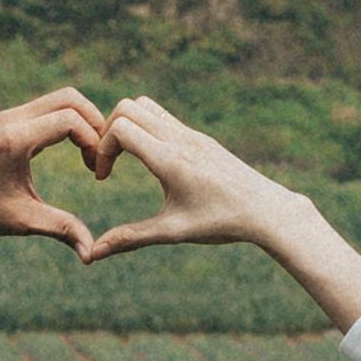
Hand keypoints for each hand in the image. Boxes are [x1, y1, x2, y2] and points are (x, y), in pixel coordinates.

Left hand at [0, 90, 114, 255]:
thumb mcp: (22, 220)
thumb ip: (61, 229)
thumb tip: (91, 255)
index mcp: (16, 138)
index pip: (71, 120)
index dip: (94, 143)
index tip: (96, 173)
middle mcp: (12, 119)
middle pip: (70, 98)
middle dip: (95, 123)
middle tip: (101, 156)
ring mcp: (9, 116)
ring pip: (60, 99)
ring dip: (82, 122)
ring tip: (90, 156)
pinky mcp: (9, 121)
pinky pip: (49, 109)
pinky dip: (68, 122)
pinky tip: (74, 152)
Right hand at [79, 95, 297, 259]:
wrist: (267, 210)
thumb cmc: (221, 222)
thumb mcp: (173, 231)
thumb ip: (131, 238)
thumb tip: (93, 254)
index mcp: (170, 159)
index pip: (120, 128)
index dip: (102, 149)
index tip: (104, 177)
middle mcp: (180, 139)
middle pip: (128, 107)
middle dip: (107, 131)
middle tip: (109, 163)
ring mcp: (192, 134)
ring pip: (146, 106)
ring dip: (127, 126)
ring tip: (126, 159)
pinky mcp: (200, 138)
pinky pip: (164, 117)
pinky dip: (146, 129)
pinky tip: (151, 162)